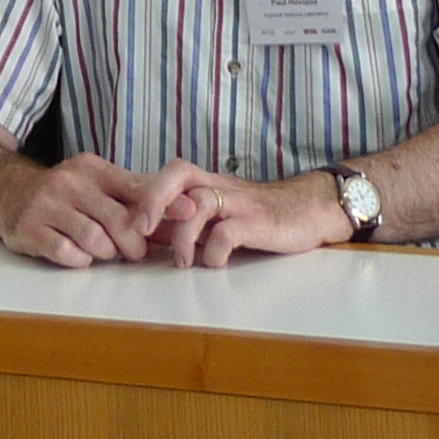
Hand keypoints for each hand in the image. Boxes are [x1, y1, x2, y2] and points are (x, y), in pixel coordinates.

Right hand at [0, 153, 164, 267]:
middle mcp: (69, 182)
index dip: (161, 211)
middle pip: (118, 220)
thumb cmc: (66, 194)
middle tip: (134, 252)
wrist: (7, 192)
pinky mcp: (30, 229)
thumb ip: (141, 196)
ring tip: (103, 251)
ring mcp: (47, 205)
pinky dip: (80, 260)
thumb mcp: (99, 184)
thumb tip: (190, 208)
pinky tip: (78, 254)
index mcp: (93, 169)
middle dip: (133, 244)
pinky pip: (67, 254)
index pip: (136, 189)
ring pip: (94, 240)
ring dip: (106, 253)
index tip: (178, 225)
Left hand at [140, 162, 346, 267]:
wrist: (311, 209)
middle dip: (153, 199)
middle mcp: (220, 187)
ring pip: (199, 204)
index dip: (145, 193)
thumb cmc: (258, 216)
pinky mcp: (258, 222)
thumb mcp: (220, 214)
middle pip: (179, 174)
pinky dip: (213, 252)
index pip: (169, 174)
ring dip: (182, 235)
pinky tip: (213, 264)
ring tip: (181, 261)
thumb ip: (188, 221)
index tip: (127, 223)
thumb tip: (146, 239)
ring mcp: (240, 203)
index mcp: (207, 183)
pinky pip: (227, 233)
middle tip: (141, 229)